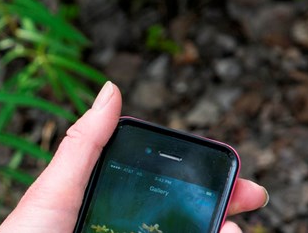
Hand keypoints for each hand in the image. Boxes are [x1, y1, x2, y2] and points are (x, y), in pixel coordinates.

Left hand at [0, 82, 268, 232]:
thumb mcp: (56, 189)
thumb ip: (86, 143)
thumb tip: (111, 89)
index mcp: (110, 208)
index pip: (167, 193)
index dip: (205, 184)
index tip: (237, 178)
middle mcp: (126, 231)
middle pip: (187, 221)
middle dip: (223, 211)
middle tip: (251, 200)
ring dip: (217, 231)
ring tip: (230, 230)